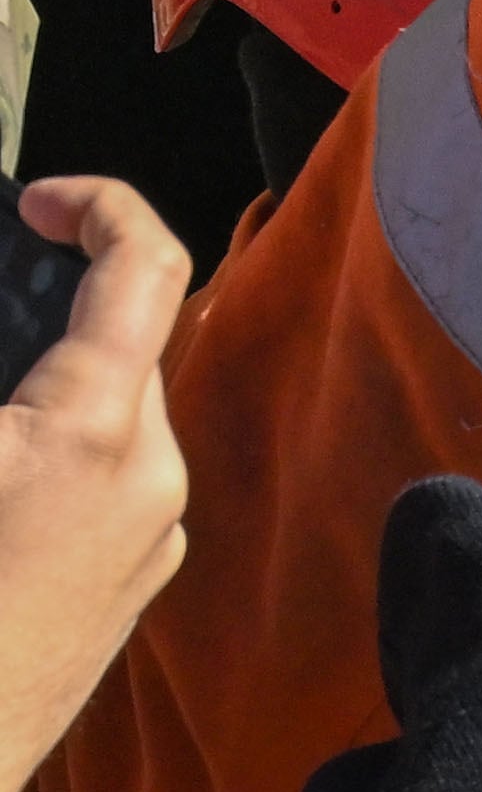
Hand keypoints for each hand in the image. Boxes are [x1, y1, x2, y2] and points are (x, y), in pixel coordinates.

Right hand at [0, 179, 192, 791]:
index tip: (37, 201)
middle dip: (48, 312)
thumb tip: (20, 390)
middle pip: (122, 345)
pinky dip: (49, 455)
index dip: (100, 205)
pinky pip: (104, 485)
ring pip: (110, 418)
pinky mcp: (133, 590)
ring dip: (45, 391)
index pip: (148, 265)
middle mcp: (150, 478)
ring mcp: (151, 541)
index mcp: (93, 429)